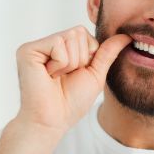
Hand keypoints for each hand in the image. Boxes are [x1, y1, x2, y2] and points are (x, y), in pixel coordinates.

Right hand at [15, 26, 130, 133]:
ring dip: (70, 63)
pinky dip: (60, 64)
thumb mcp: (95, 74)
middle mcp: (47, 44)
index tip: (74, 74)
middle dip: (80, 59)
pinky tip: (48, 76)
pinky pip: (57, 44)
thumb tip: (126, 35)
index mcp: (61, 48)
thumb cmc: (71, 102)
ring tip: (56, 77)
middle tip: (64, 77)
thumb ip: (108, 52)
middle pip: (78, 32)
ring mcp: (36, 46)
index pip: (84, 34)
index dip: (88, 56)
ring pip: (70, 37)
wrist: (53, 120)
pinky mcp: (27, 50)